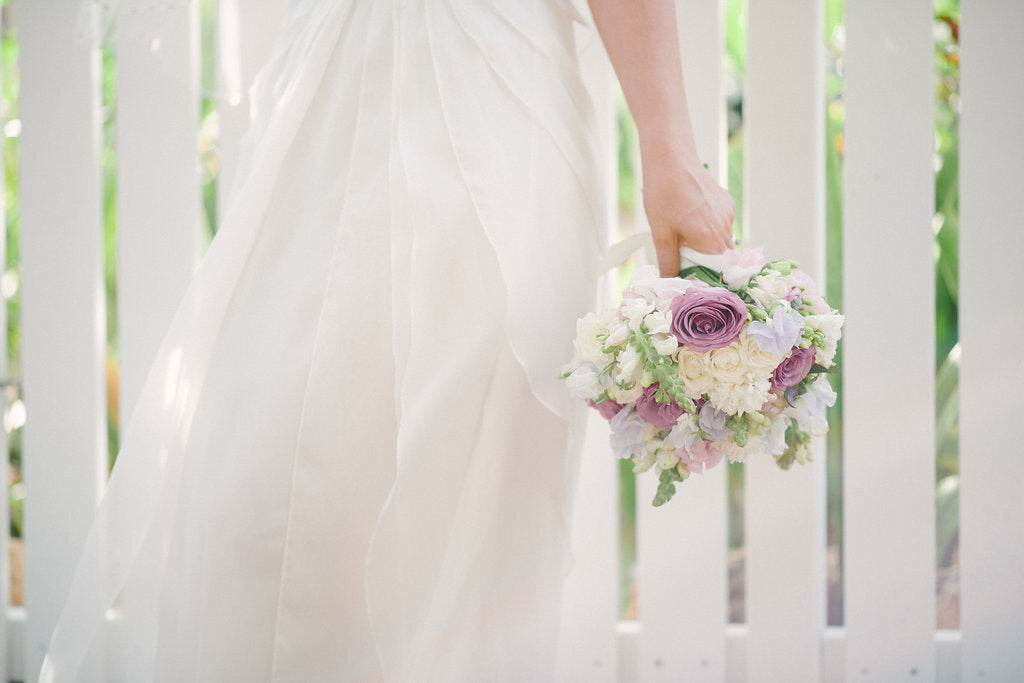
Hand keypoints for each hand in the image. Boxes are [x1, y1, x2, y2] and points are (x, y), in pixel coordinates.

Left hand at [641, 151, 735, 275]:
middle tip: (682, 258)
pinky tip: (690, 217)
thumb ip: (668, 262)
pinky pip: (721, 224)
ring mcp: (728, 213)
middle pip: (721, 257)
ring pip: (720, 240)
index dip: (707, 279)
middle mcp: (726, 227)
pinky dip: (708, 228)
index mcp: (711, 239)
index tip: (692, 279)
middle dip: (704, 262)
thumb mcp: (661, 234)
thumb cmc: (663, 194)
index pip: (720, 272)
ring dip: (705, 244)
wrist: (671, 158)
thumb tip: (669, 284)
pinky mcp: (727, 202)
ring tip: (683, 233)